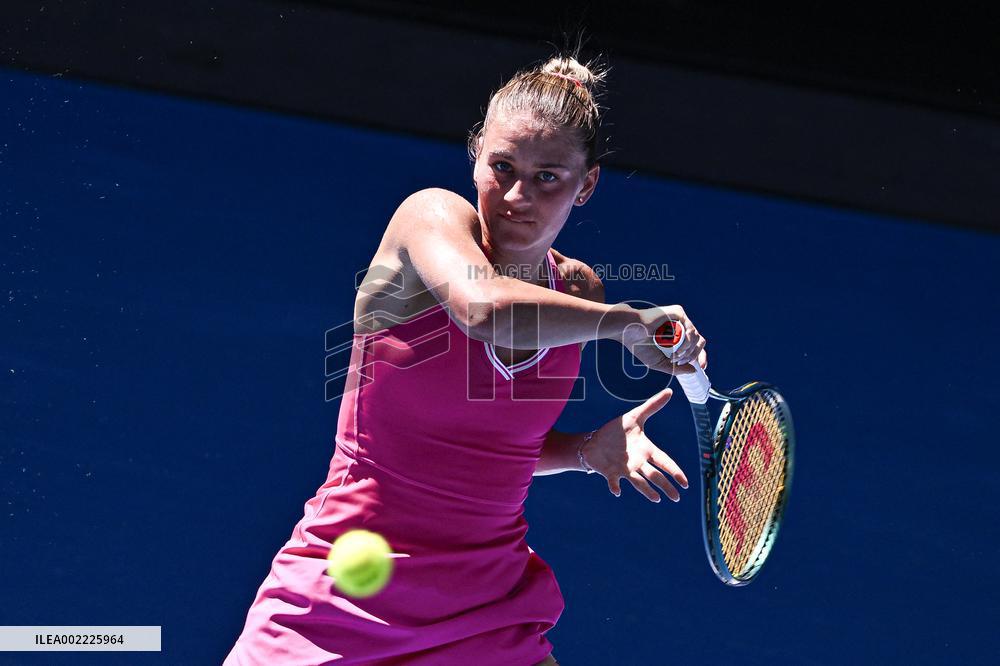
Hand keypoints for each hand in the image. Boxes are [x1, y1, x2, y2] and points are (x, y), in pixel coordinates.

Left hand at [580, 387, 688, 501]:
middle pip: (655, 476)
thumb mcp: (635, 416)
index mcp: (647, 451)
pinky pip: (613, 481)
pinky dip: (615, 487)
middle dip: (666, 486)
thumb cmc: (617, 431)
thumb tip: (670, 391)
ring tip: (656, 499)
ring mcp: (624, 469)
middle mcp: (638, 463)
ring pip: (638, 482)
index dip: (675, 472)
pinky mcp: (610, 473)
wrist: (594, 441)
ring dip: (646, 490)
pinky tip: (617, 491)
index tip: (685, 483)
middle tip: (676, 498)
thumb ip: (652, 406)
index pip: (665, 462)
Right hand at [618, 305, 706, 375]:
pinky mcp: (679, 313)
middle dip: (695, 355)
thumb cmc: (640, 346)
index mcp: (676, 337)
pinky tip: (676, 348)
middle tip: (681, 362)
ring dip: (687, 351)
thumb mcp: (660, 363)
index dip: (701, 357)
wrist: (630, 331)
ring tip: (674, 356)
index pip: (695, 347)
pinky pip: (691, 330)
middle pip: (700, 342)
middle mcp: (680, 327)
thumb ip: (677, 369)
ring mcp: (680, 320)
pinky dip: (686, 342)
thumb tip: (694, 371)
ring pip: (697, 338)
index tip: (702, 367)